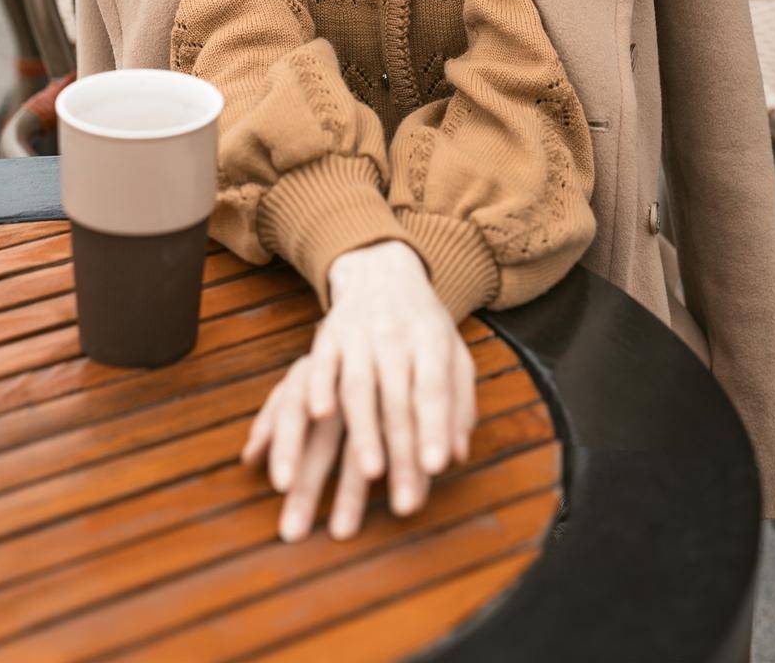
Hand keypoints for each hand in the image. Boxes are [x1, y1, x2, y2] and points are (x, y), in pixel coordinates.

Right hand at [240, 240, 476, 540]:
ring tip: (369, 476)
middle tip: (406, 502)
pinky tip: (317, 417)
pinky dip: (318, 387)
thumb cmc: (424, 326)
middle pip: (398, 399)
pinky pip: (320, 364)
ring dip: (364, 432)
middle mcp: (396, 336)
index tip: (436, 467)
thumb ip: (457, 403)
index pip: (434, 389)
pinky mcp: (328, 336)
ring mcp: (359, 334)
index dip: (435, 427)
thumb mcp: (453, 354)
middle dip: (401, 452)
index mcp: (432, 340)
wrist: (382, 271)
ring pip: (359, 387)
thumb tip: (457, 455)